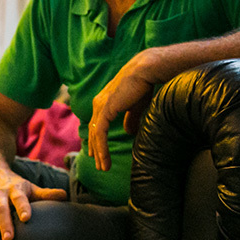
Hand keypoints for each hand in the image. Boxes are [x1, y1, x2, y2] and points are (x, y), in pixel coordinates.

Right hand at [0, 169, 67, 239]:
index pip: (19, 198)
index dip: (22, 207)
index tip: (26, 218)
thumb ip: (46, 194)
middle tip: (9, 239)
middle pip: (0, 210)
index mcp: (14, 189)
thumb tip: (65, 196)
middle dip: (4, 224)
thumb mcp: (30, 187)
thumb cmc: (15, 185)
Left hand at [88, 50, 159, 171]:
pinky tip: (104, 160)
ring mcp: (100, 107)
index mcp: (104, 102)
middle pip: (94, 132)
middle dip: (96, 150)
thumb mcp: (135, 106)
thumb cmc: (143, 86)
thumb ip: (130, 119)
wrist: (145, 71)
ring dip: (99, 153)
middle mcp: (99, 104)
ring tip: (103, 167)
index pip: (97, 124)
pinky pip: (100, 134)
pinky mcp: (105, 110)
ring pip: (96, 136)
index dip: (97, 140)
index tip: (98, 154)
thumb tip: (129, 132)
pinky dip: (102, 148)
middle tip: (99, 166)